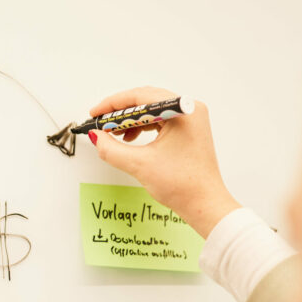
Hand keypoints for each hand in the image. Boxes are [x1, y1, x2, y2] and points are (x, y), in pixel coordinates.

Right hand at [88, 87, 239, 237]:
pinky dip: (143, 127)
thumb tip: (97, 137)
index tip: (96, 113)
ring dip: (130, 120)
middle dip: (121, 112)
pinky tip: (130, 138)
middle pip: (147, 100)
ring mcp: (191, 120)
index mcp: (184, 111)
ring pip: (152, 111)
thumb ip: (112, 149)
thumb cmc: (184, 186)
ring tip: (113, 133)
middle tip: (101, 122)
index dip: (113, 104)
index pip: (141, 97)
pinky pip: (160, 121)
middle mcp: (190, 110)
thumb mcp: (140, 165)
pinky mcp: (188, 131)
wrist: (204, 204)